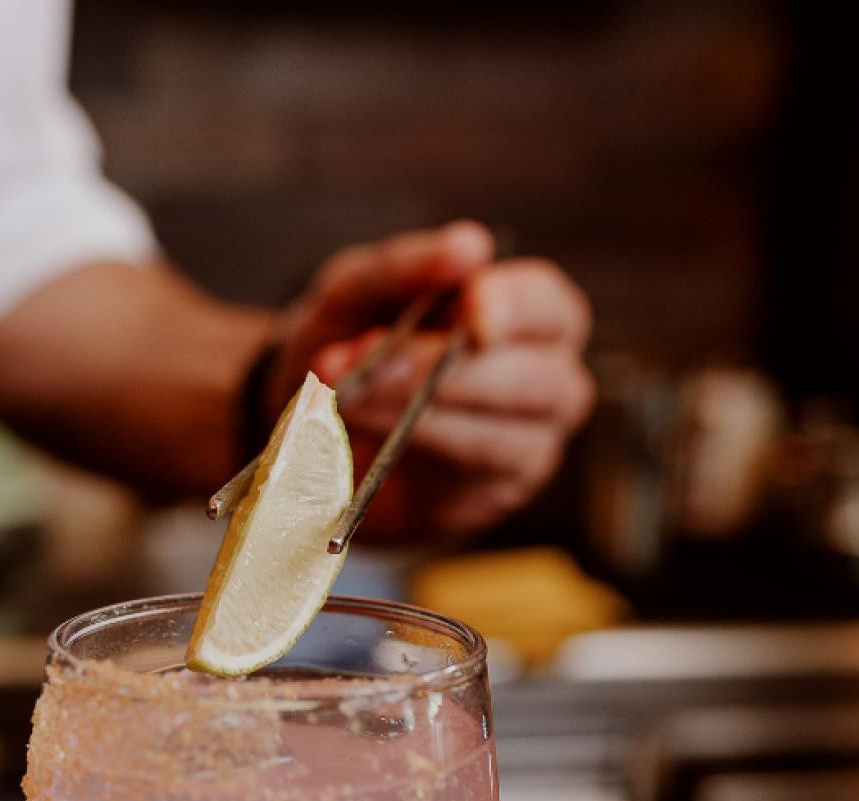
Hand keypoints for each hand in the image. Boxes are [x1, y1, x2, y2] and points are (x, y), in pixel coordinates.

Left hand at [267, 221, 594, 540]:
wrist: (309, 422)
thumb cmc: (353, 343)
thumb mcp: (358, 291)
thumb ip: (407, 267)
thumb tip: (469, 247)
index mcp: (530, 317)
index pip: (549, 308)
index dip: (516, 309)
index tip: (471, 314)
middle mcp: (548, 381)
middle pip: (536, 378)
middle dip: (448, 371)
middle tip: (375, 361)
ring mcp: (529, 445)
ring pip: (502, 435)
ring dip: (420, 415)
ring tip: (353, 398)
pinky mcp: (494, 495)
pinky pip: (470, 477)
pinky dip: (416, 453)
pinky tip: (371, 436)